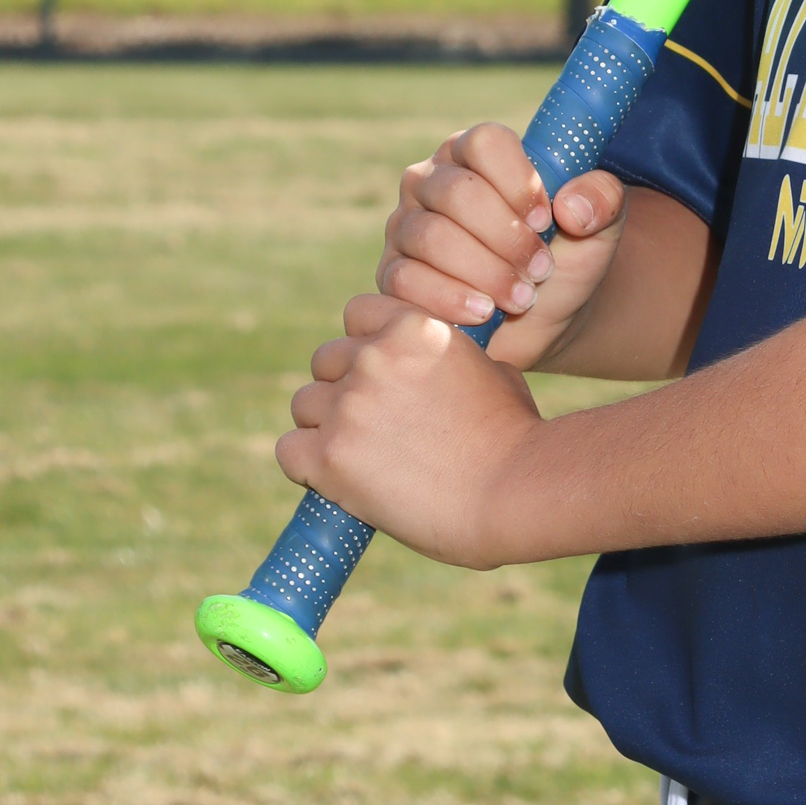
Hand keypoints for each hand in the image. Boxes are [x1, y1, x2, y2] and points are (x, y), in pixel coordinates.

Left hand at [278, 293, 543, 566]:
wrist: (513, 492)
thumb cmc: (515, 438)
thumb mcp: (492, 372)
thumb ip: (451, 359)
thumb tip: (434, 373)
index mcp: (413, 328)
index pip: (357, 313)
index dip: (366, 343)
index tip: (382, 372)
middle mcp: (374, 357)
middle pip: (326, 361)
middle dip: (344, 389)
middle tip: (375, 426)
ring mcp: (348, 405)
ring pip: (304, 405)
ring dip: (325, 427)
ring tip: (362, 458)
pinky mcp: (329, 455)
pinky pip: (290, 450)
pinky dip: (307, 467)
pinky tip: (337, 480)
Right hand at [376, 123, 626, 369]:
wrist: (542, 318)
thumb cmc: (564, 257)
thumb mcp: (600, 227)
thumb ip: (604, 199)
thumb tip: (572, 206)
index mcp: (476, 153)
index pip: (485, 142)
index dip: (517, 183)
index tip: (546, 220)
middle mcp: (431, 180)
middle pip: (456, 193)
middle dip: (506, 238)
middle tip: (541, 269)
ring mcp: (405, 226)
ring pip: (431, 238)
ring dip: (485, 272)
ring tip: (523, 298)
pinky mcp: (392, 273)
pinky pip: (405, 279)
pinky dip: (449, 299)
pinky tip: (483, 313)